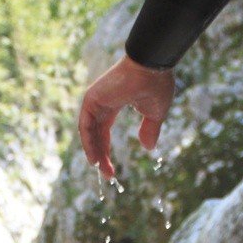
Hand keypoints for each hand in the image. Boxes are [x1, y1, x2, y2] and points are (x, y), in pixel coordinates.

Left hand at [77, 55, 175, 178]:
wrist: (152, 66)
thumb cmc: (156, 85)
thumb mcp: (155, 114)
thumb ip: (149, 130)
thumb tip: (148, 149)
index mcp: (114, 103)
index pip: (104, 131)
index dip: (106, 151)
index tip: (111, 170)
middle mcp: (102, 103)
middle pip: (95, 135)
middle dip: (101, 156)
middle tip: (108, 176)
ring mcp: (95, 100)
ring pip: (89, 133)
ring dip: (94, 153)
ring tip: (103, 171)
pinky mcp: (91, 99)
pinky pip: (85, 126)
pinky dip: (88, 143)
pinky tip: (94, 159)